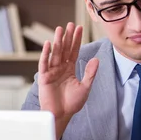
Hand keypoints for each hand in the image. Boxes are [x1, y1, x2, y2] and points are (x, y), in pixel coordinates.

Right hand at [38, 22, 98, 136]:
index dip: (76, 40)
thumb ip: (90, 73)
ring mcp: (52, 71)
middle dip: (67, 37)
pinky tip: (49, 44)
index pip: (74, 51)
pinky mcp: (44, 77)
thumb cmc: (72, 103)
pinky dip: (46, 54)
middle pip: (64, 49)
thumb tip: (96, 59)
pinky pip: (45, 63)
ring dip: (57, 41)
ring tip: (60, 29)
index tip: (79, 28)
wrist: (61, 115)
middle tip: (70, 24)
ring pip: (55, 53)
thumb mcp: (85, 87)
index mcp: (69, 69)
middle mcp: (60, 68)